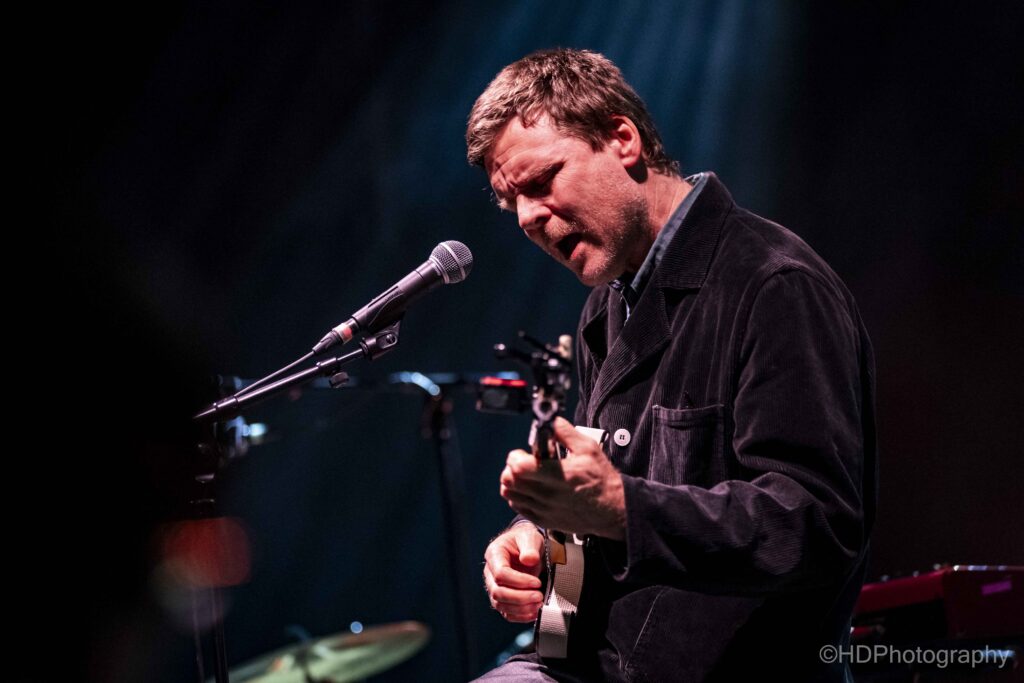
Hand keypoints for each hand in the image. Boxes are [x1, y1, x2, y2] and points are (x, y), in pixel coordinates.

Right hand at [483, 523, 544, 622]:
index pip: (500, 573)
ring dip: (521, 608)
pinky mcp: (502, 598)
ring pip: (501, 605)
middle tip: (539, 596)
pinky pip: (506, 613)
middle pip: (498, 592)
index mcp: (494, 554)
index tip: (536, 582)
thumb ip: (530, 548)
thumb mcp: (530, 537)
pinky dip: (520, 616)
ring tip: (538, 604)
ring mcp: (495, 586)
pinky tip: (533, 612)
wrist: (526, 547)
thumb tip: (529, 560)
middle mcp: (490, 572)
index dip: (519, 581)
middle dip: (520, 598)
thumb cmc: (525, 541)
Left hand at [500, 417, 625, 539]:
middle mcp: (548, 494)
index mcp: (558, 475)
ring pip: (510, 494)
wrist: (612, 509)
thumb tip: (549, 421)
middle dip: (512, 467)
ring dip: (513, 482)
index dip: (515, 457)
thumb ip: (565, 432)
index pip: (518, 467)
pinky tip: (531, 489)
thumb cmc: (601, 479)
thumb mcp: (588, 448)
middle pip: (509, 481)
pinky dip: (518, 496)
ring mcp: (544, 509)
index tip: (524, 453)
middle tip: (524, 462)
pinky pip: (518, 507)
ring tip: (526, 475)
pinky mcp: (544, 520)